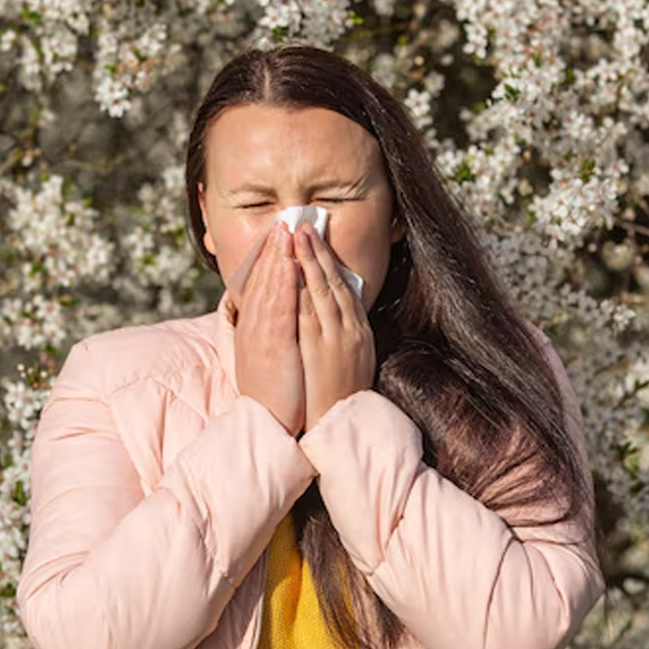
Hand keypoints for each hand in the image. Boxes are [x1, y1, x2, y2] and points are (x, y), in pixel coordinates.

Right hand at [234, 222, 304, 435]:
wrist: (272, 422)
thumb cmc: (277, 393)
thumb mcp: (273, 357)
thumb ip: (278, 333)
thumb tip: (287, 316)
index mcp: (257, 328)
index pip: (263, 286)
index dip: (271, 258)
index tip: (281, 236)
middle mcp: (256, 327)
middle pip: (264, 281)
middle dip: (274, 249)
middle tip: (283, 221)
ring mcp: (262, 335)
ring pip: (269, 288)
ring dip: (277, 257)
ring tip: (285, 231)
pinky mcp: (271, 345)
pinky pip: (278, 308)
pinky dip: (283, 284)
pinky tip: (288, 264)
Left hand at [294, 223, 374, 430]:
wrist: (341, 423)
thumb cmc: (344, 395)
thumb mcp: (354, 359)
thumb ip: (344, 334)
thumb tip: (337, 313)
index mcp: (357, 330)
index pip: (342, 287)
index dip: (328, 260)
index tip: (316, 239)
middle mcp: (349, 329)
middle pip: (332, 282)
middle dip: (318, 251)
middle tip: (303, 225)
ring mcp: (335, 338)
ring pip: (321, 291)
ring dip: (309, 261)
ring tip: (296, 237)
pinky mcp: (319, 349)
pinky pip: (308, 313)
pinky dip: (300, 289)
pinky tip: (291, 271)